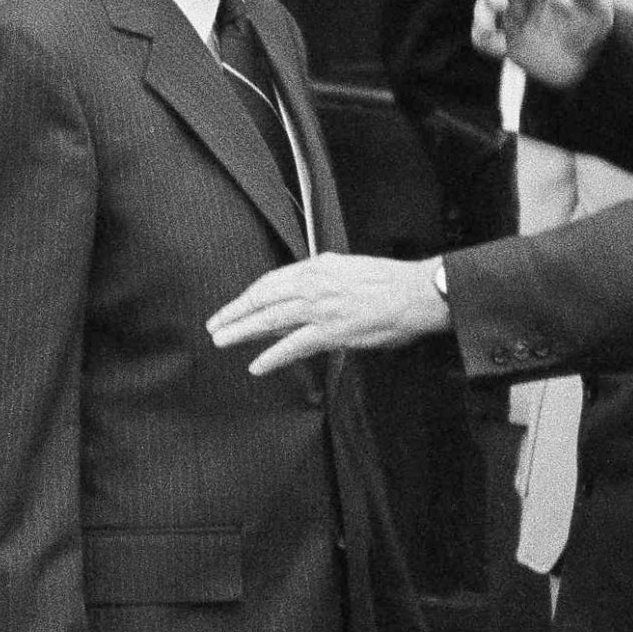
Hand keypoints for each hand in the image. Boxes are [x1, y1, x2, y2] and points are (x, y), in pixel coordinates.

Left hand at [208, 255, 451, 376]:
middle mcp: (314, 283)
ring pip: (270, 320)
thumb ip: (323, 276)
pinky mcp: (333, 332)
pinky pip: (294, 346)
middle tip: (215, 325)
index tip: (236, 305)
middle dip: (235, 312)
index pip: (272, 280)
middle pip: (263, 298)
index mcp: (318, 265)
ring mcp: (321, 308)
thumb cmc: (390, 282)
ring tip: (222, 341)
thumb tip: (302, 291)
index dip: (250, 295)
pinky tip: (257, 366)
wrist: (417, 293)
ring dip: (242, 331)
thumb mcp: (349, 268)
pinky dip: (272, 357)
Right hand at [473, 0, 612, 89]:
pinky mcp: (505, 40)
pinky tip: (501, 49)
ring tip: (491, 28)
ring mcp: (510, 16)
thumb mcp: (595, 4)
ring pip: (483, 7)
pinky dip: (485, 41)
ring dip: (482, 15)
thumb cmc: (595, 24)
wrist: (592, 60)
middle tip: (501, 4)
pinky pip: (483, 37)